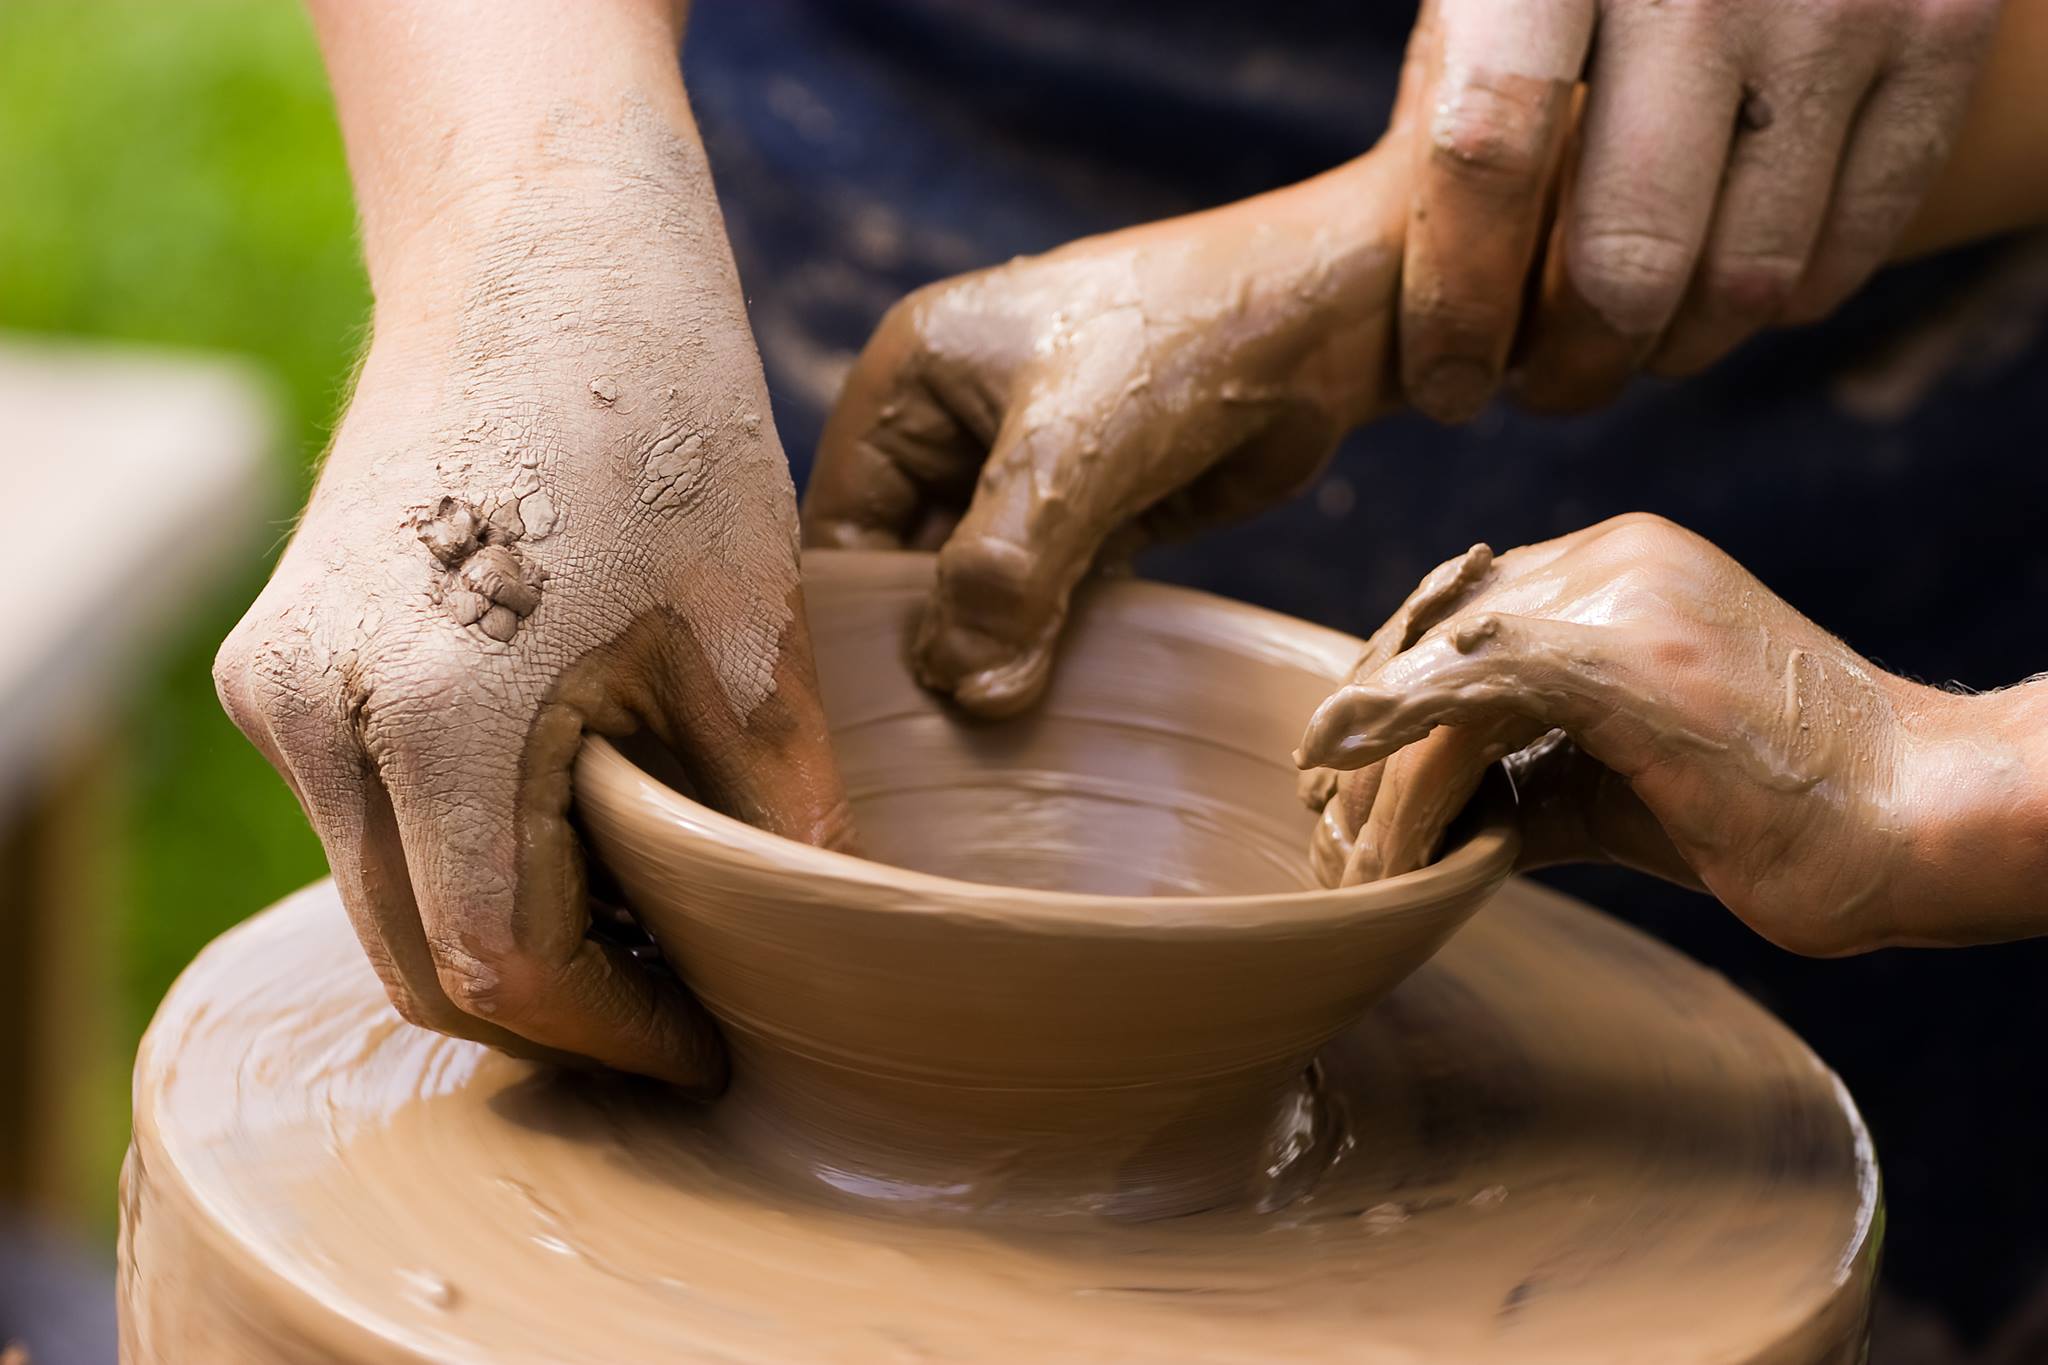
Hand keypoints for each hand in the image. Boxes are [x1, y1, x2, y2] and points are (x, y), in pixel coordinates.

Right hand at [214, 108, 848, 1088]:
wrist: (540, 254)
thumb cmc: (660, 417)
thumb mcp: (749, 630)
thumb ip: (773, 811)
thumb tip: (815, 941)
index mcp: (434, 715)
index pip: (505, 965)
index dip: (616, 1033)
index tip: (710, 1046)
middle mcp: (317, 712)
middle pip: (420, 958)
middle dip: (558, 1010)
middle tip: (684, 1009)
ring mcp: (284, 683)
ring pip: (385, 896)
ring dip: (506, 939)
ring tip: (647, 925)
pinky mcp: (286, 655)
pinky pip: (366, 817)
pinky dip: (460, 860)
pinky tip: (575, 835)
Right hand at [803, 152, 1409, 715]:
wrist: (1328, 315)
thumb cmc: (1184, 343)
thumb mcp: (1074, 455)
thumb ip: (1004, 574)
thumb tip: (964, 694)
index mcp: (908, 383)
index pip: (842, 526)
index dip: (861, 618)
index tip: (889, 710)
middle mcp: (951, 427)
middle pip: (905, 567)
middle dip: (934, 644)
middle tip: (954, 737)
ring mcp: (1022, 474)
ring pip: (978, 593)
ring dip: (997, 654)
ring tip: (1007, 731)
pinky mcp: (1089, 512)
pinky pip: (1045, 598)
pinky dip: (1051, 643)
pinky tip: (1060, 698)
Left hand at [1295, 513, 2044, 955]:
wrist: (1917, 820)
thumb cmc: (1784, 810)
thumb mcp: (1623, 783)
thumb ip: (1531, 776)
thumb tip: (1442, 817)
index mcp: (1621, 569)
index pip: (1462, 618)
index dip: (1390, 694)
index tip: (1340, 769)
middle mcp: (1612, 560)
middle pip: (1433, 630)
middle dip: (1365, 726)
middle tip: (1319, 810)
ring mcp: (1620, 598)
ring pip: (1440, 663)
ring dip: (1376, 760)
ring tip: (1341, 840)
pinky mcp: (1624, 656)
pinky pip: (1470, 682)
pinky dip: (1393, 726)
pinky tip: (1337, 759)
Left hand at [1398, 0, 2000, 419]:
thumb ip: (1466, 97)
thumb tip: (1438, 283)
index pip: (1485, 157)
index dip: (1456, 301)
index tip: (1443, 382)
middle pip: (1626, 258)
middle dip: (1574, 364)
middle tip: (1546, 388)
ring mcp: (1838, 3)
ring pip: (1745, 279)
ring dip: (1676, 348)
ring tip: (1633, 342)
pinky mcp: (1943, 29)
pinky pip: (1850, 246)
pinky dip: (1780, 303)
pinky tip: (1729, 292)